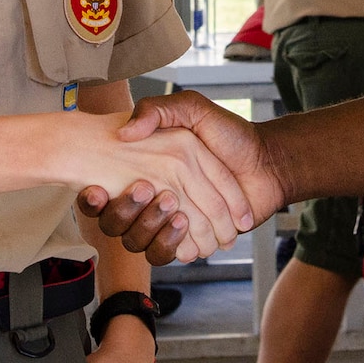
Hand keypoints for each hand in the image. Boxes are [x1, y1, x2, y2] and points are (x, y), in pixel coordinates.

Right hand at [76, 92, 286, 266]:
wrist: (268, 162)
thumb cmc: (232, 134)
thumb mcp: (192, 108)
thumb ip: (158, 110)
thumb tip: (125, 131)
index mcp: (146, 170)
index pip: (108, 190)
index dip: (95, 197)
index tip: (95, 189)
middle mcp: (154, 198)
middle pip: (119, 221)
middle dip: (125, 212)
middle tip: (144, 190)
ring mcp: (171, 222)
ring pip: (141, 242)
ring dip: (152, 230)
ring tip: (175, 213)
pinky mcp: (190, 240)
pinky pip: (171, 253)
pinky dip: (177, 246)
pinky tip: (188, 232)